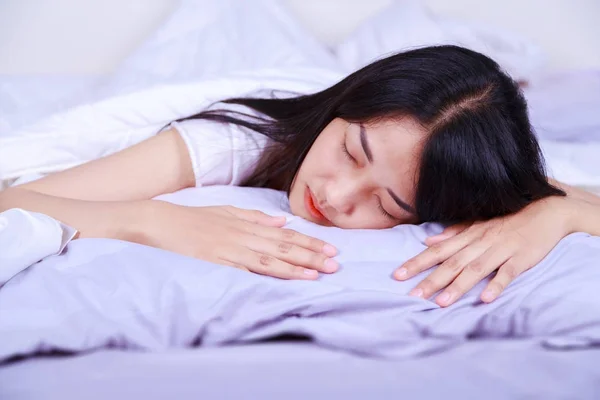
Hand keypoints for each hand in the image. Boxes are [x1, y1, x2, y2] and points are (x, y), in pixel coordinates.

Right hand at [139, 201, 337, 278]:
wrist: (157, 222)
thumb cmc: (191, 219)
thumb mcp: (225, 212)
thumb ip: (254, 216)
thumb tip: (282, 221)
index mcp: (245, 224)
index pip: (285, 235)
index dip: (309, 242)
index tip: (330, 249)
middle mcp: (242, 236)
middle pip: (283, 247)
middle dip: (311, 256)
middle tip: (335, 263)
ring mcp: (229, 250)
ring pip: (269, 258)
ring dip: (296, 266)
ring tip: (318, 273)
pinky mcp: (215, 263)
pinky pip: (245, 271)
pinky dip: (267, 275)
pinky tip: (283, 280)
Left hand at [393, 197, 573, 306]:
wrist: (546, 210)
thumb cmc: (508, 220)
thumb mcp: (478, 224)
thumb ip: (453, 233)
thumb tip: (427, 241)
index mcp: (468, 236)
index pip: (437, 251)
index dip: (417, 263)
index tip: (397, 275)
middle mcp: (480, 242)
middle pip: (451, 263)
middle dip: (431, 279)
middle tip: (412, 295)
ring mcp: (501, 250)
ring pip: (475, 269)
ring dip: (458, 286)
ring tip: (441, 303)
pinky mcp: (521, 258)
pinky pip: (508, 272)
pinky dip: (497, 285)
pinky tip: (486, 299)